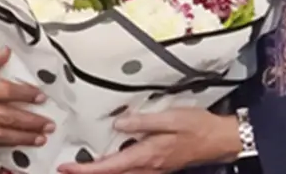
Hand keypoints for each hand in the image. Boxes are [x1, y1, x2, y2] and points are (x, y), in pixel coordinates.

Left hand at [56, 108, 241, 173]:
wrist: (219, 139)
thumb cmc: (197, 127)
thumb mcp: (170, 117)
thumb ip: (142, 122)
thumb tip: (118, 124)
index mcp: (147, 155)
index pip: (110, 166)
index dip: (86, 169)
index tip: (67, 168)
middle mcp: (148, 167)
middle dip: (88, 173)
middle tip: (65, 169)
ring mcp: (153, 169)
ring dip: (101, 172)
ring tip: (81, 167)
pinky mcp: (158, 167)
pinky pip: (131, 173)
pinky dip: (115, 170)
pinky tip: (109, 164)